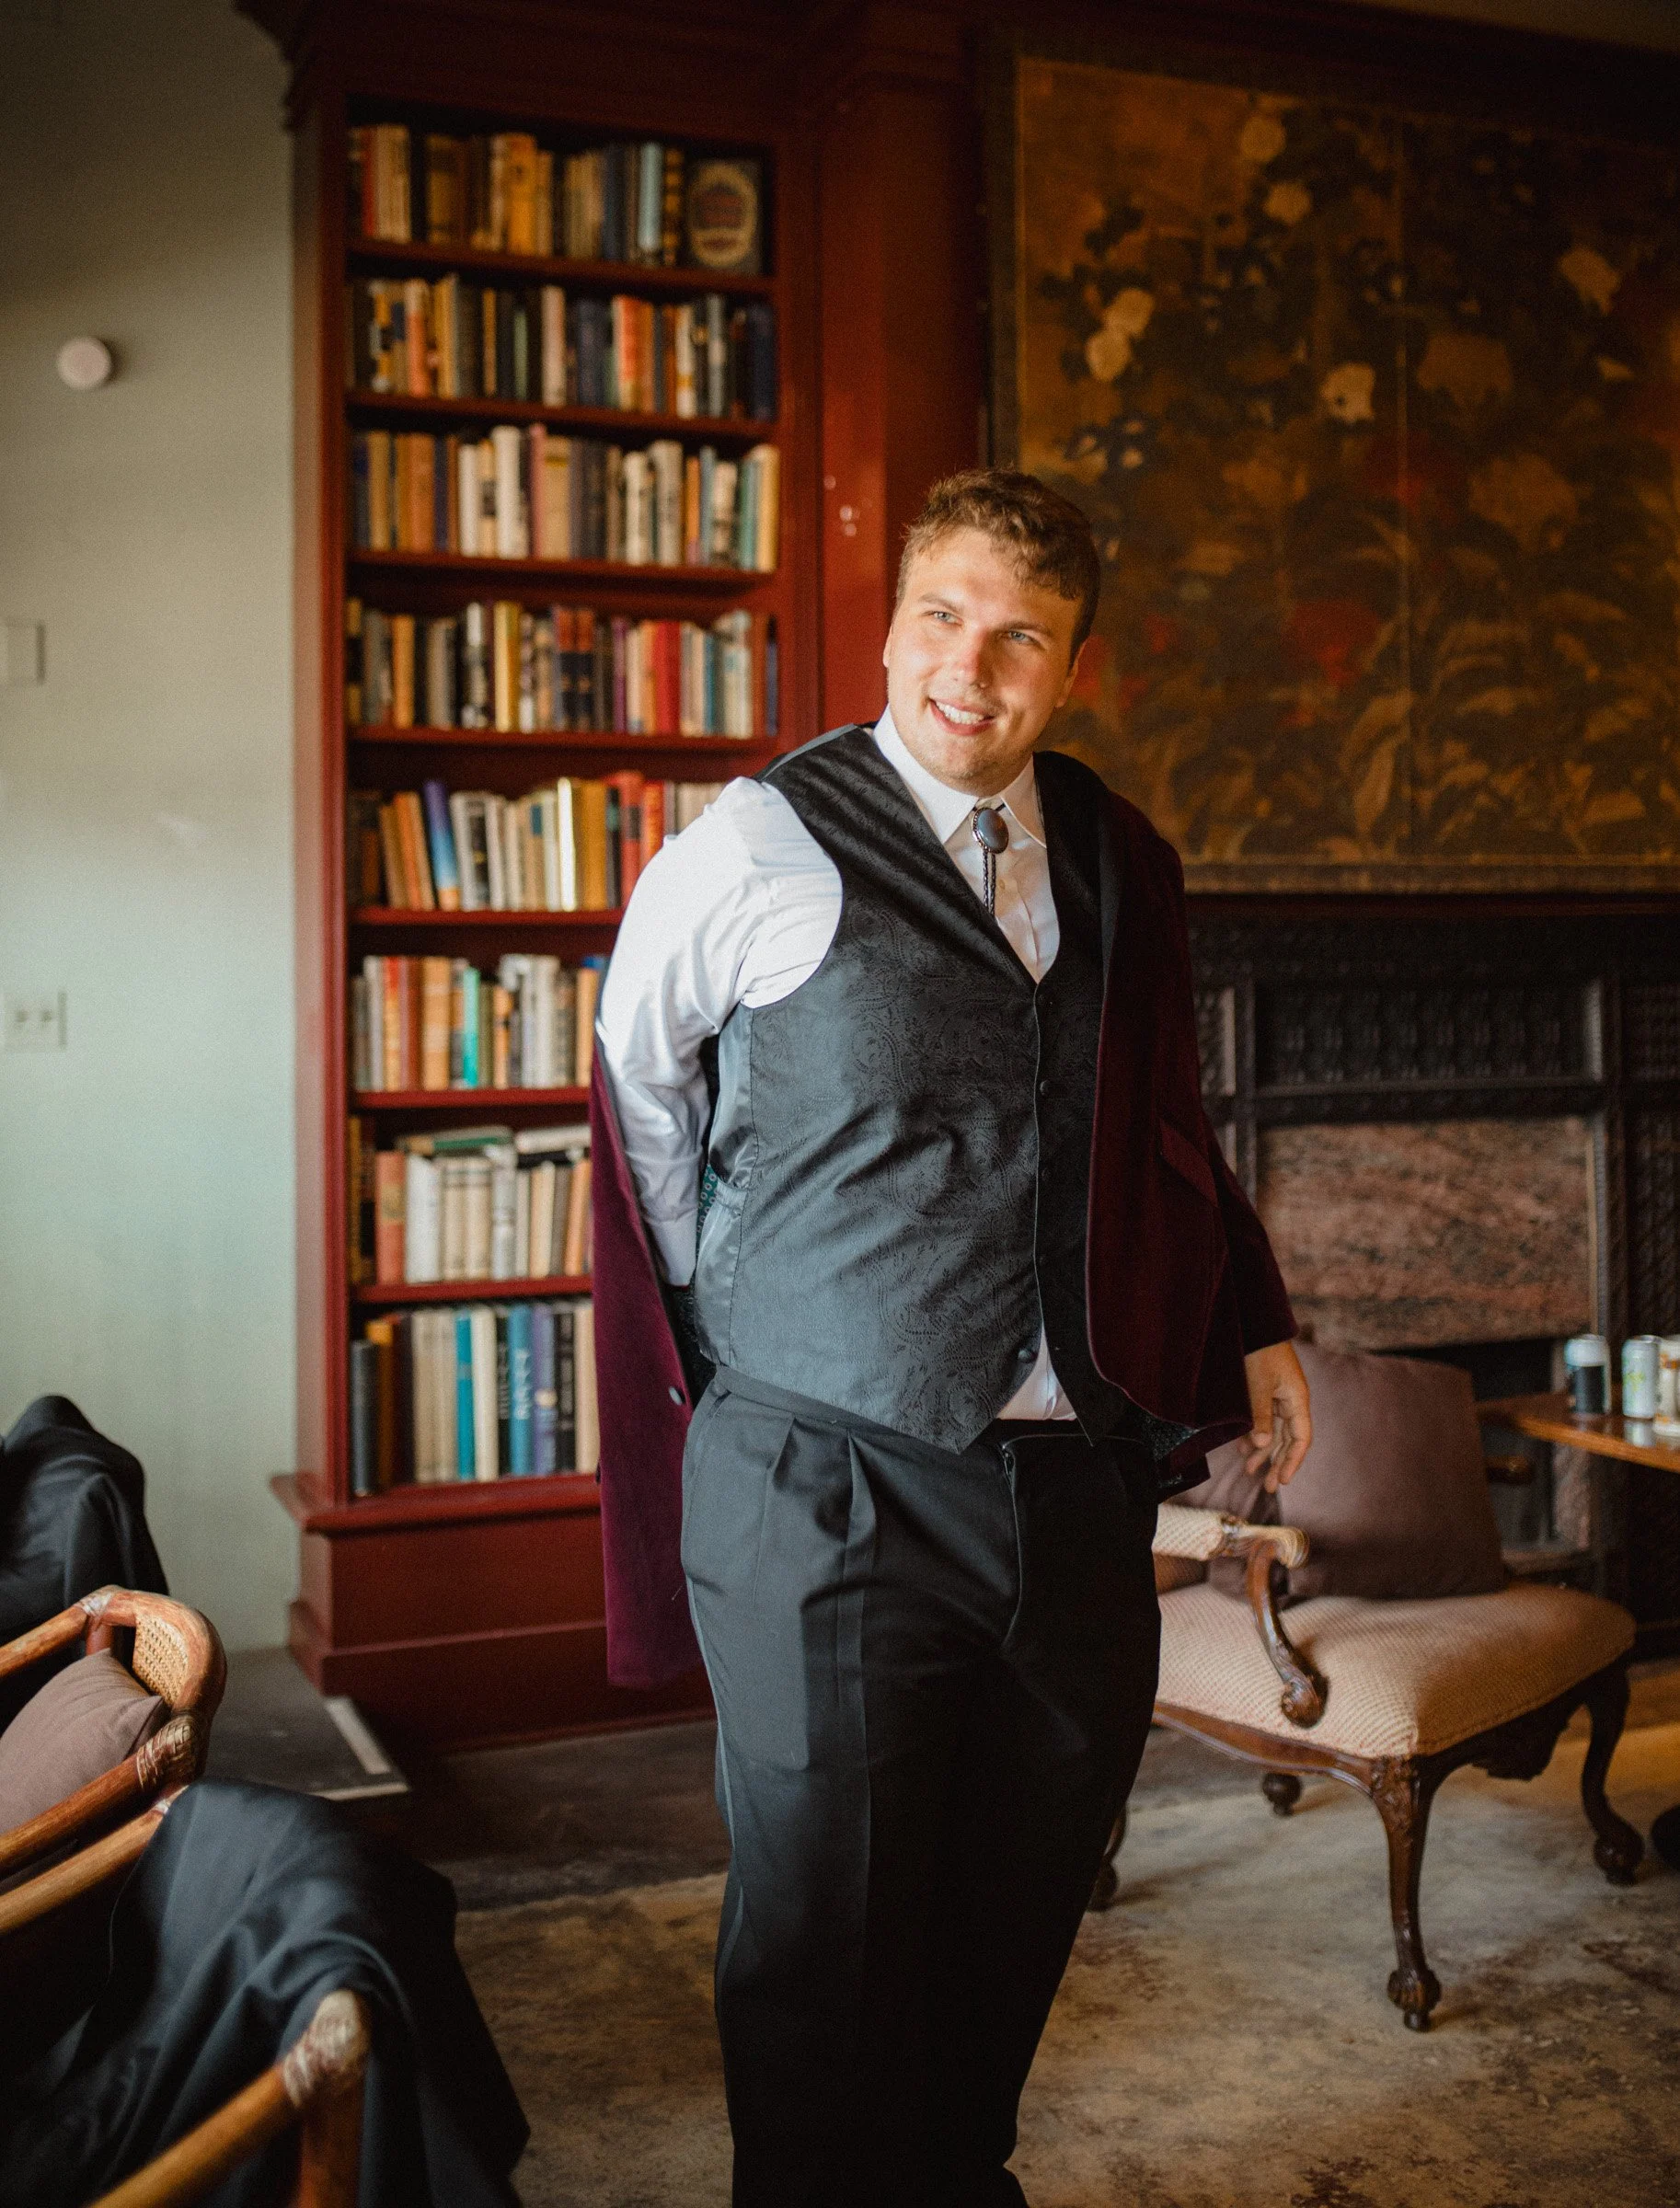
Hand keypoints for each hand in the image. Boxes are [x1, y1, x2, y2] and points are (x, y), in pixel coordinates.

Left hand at [1241, 1341, 1310, 1492]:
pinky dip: (1255, 1436)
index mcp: (1297, 1399)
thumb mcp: (1258, 1385)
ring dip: (1264, 1452)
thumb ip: (1261, 1415)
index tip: (1283, 1481)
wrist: (1252, 1322)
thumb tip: (1264, 1445)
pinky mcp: (1266, 1392)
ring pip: (1275, 1432)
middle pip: (1289, 1439)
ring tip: (1250, 1471)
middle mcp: (1292, 1400)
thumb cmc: (1257, 1351)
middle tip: (1268, 1488)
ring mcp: (1279, 1397)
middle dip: (1278, 1463)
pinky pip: (1264, 1421)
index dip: (1293, 1461)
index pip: (1301, 1438)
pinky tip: (1244, 1450)